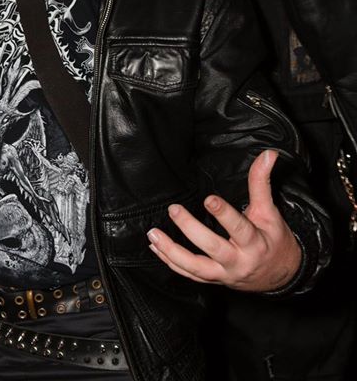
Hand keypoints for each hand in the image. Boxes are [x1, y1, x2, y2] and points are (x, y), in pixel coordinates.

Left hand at [146, 150, 301, 291]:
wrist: (280, 276)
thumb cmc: (274, 240)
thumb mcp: (270, 211)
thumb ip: (262, 182)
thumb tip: (268, 154)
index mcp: (254, 243)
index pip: (239, 228)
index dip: (224, 214)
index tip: (209, 198)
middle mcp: (238, 262)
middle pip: (212, 247)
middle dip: (190, 229)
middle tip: (173, 209)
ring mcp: (224, 274)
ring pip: (195, 267)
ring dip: (172, 251)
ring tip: (153, 235)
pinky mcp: (214, 279)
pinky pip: (189, 274)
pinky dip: (171, 262)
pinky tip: (156, 248)